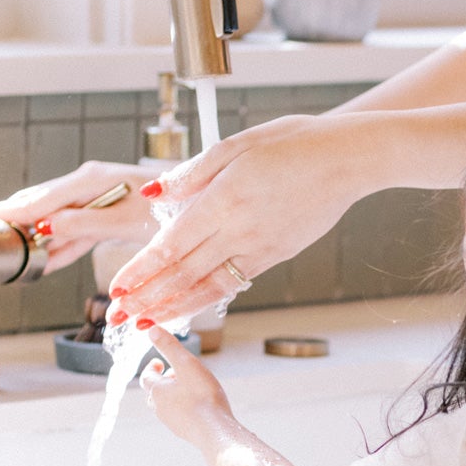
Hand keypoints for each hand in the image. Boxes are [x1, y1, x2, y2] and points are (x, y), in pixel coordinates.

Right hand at [0, 161, 159, 281]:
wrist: (204, 203)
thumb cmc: (172, 208)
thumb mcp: (128, 220)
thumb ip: (85, 224)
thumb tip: (46, 227)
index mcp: (92, 180)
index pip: (41, 198)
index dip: (13, 210)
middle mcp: (90, 185)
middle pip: (42, 205)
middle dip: (16, 220)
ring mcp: (98, 198)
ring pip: (57, 220)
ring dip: (37, 237)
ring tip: (11, 252)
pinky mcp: (107, 213)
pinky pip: (76, 231)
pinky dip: (62, 246)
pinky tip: (46, 261)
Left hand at [102, 110, 367, 323]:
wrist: (349, 160)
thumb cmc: (295, 143)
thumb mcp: (237, 144)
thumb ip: (192, 173)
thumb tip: (154, 194)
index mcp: (225, 200)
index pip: (172, 245)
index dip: (141, 271)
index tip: (117, 288)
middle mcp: (240, 232)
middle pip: (183, 274)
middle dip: (146, 298)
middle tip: (116, 316)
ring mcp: (260, 249)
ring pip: (208, 287)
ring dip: (172, 308)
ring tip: (144, 322)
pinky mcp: (275, 256)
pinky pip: (232, 282)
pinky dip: (204, 298)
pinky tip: (185, 306)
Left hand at [137, 324, 231, 444]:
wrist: (215, 431)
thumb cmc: (202, 396)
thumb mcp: (186, 364)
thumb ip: (169, 346)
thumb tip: (152, 329)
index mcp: (157, 391)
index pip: (146, 377)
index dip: (152, 368)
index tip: (159, 362)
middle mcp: (160, 408)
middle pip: (153, 393)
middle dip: (162, 382)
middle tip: (174, 374)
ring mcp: (172, 423)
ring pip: (166, 406)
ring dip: (173, 395)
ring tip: (188, 388)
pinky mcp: (185, 432)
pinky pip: (179, 417)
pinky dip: (184, 408)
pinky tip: (199, 406)